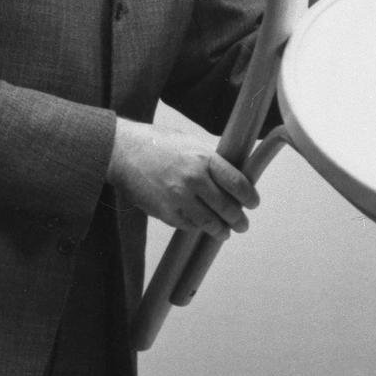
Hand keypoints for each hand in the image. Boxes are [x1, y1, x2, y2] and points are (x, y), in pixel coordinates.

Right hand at [108, 118, 257, 237]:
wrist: (122, 152)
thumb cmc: (158, 143)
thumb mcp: (190, 143)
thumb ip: (211, 161)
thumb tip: (232, 179)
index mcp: (203, 158)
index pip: (237, 183)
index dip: (249, 197)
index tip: (253, 204)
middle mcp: (194, 179)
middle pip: (227, 208)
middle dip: (238, 220)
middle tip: (242, 225)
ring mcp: (179, 198)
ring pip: (209, 223)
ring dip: (221, 230)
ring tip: (225, 232)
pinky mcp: (165, 212)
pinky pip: (189, 226)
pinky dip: (197, 227)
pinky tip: (200, 225)